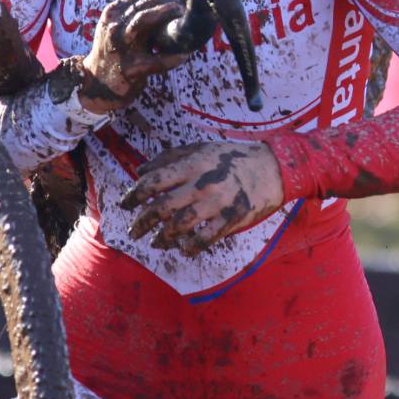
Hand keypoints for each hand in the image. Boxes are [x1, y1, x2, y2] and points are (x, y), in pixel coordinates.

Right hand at [70, 0, 190, 112]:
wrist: (98, 82)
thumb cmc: (114, 47)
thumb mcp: (119, 21)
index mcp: (112, 14)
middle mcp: (114, 28)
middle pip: (139, 6)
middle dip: (162, 0)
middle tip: (181, 1)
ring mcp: (121, 48)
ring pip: (141, 24)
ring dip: (161, 15)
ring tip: (179, 11)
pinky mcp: (131, 69)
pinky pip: (155, 61)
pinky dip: (171, 58)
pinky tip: (185, 55)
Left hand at [121, 141, 285, 255]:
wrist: (273, 167)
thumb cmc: (233, 157)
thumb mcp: (201, 148)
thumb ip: (170, 157)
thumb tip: (141, 170)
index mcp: (192, 164)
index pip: (153, 181)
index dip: (134, 195)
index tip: (125, 205)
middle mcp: (202, 183)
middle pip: (162, 207)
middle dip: (142, 222)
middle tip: (134, 231)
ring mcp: (217, 203)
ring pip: (180, 226)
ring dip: (162, 238)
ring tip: (155, 242)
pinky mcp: (231, 219)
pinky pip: (205, 239)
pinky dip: (191, 247)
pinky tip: (184, 249)